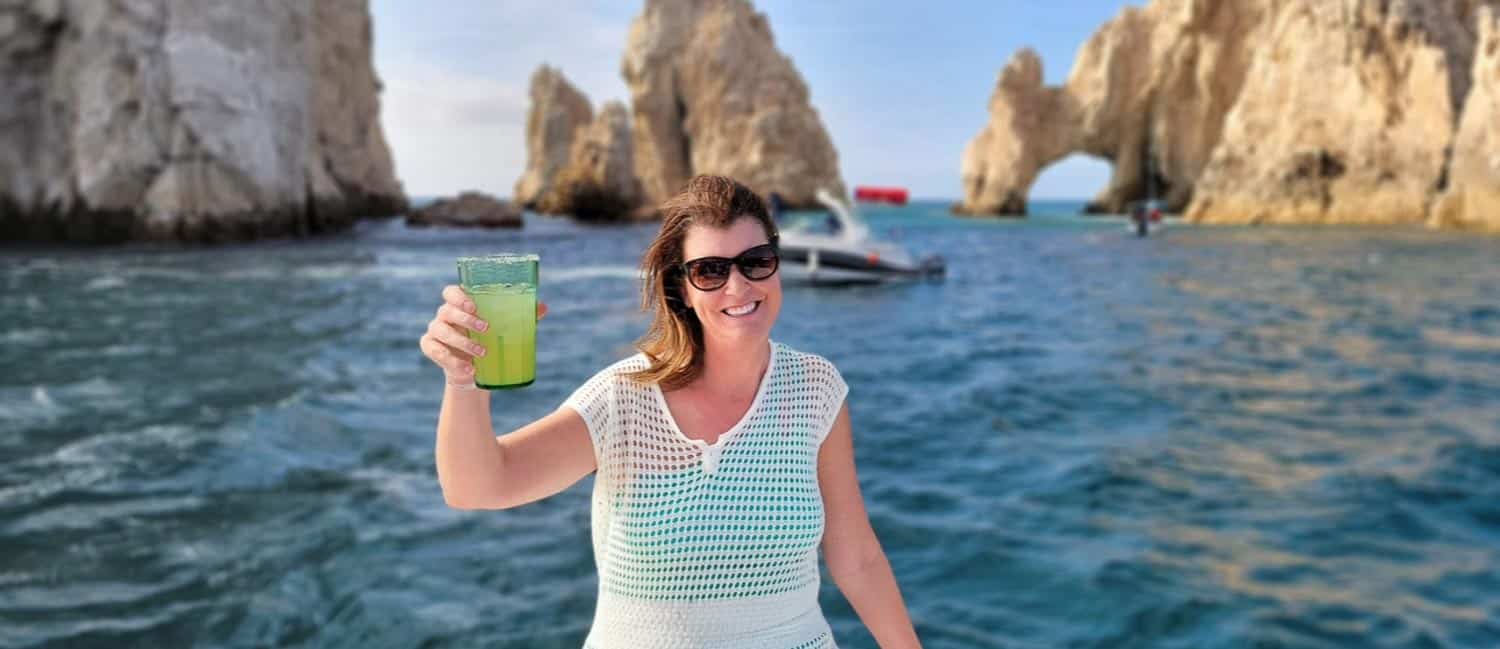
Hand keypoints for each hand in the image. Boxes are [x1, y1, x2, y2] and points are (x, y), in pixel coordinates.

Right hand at [420, 284, 547, 383]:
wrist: (473, 370)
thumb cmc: (489, 341)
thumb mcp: (505, 328)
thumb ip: (521, 315)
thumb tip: (543, 307)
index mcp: (459, 304)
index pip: (451, 292)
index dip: (459, 296)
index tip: (475, 306)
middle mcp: (444, 315)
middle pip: (446, 310)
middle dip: (465, 319)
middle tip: (486, 329)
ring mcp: (435, 331)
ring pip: (441, 331)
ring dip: (462, 342)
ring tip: (482, 354)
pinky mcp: (430, 348)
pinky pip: (435, 351)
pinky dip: (451, 360)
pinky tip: (468, 368)